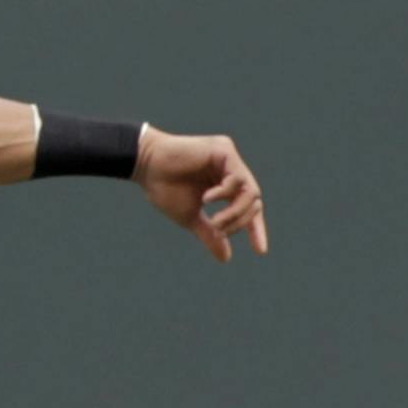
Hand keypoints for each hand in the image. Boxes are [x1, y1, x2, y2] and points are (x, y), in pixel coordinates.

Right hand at [135, 129, 268, 262]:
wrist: (146, 166)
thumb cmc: (165, 189)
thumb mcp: (190, 217)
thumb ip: (210, 234)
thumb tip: (226, 258)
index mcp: (225, 186)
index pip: (249, 208)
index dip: (255, 229)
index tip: (260, 251)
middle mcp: (231, 171)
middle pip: (253, 201)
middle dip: (240, 221)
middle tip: (218, 230)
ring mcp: (230, 160)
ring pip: (250, 191)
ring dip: (235, 212)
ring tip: (214, 221)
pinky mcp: (224, 150)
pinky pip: (238, 178)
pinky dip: (225, 193)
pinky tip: (207, 198)